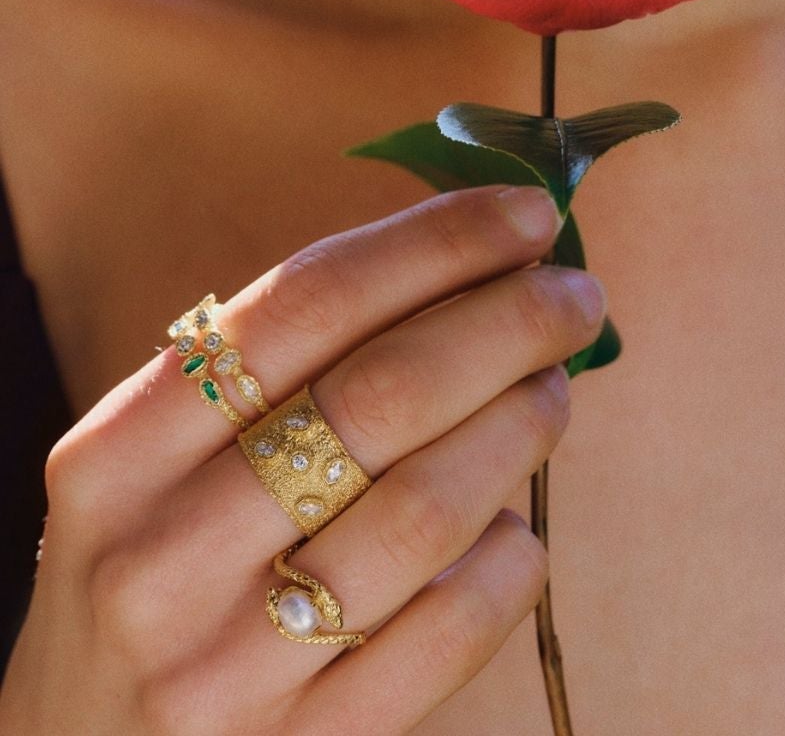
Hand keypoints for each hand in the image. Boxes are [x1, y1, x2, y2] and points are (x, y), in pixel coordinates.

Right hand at [0, 184, 605, 733]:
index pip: (306, 304)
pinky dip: (509, 557)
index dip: (435, 243)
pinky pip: (451, 631)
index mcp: (117, 455)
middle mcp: (161, 558)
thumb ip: (275, 370)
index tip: (524, 213)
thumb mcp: (153, 467)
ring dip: (522, 426)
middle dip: (508, 323)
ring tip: (553, 388)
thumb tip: (466, 260)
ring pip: (428, 510)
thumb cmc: (152, 574)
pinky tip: (517, 522)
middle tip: (573, 294)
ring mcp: (230, 665)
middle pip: (382, 395)